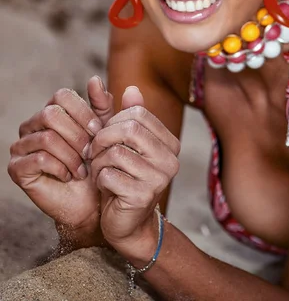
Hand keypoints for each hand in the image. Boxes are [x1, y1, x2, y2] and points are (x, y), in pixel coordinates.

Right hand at [8, 76, 114, 236]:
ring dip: (72, 154)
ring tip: (83, 168)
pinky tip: (70, 176)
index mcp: (51, 111)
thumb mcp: (105, 129)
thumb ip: (102, 105)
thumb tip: (94, 78)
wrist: (91, 201)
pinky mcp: (17, 169)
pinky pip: (39, 159)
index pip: (62, 96)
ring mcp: (21, 146)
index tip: (99, 131)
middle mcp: (31, 125)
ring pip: (47, 137)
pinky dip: (61, 167)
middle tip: (92, 152)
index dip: (83, 112)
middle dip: (77, 134)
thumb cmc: (98, 162)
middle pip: (51, 114)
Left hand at [89, 86, 179, 260]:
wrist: (126, 224)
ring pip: (115, 152)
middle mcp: (170, 159)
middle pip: (128, 129)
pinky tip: (105, 188)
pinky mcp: (142, 197)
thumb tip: (132, 88)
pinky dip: (100, 180)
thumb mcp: (124, 145)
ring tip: (101, 171)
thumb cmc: (123, 179)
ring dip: (99, 162)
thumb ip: (127, 116)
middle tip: (95, 153)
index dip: (114, 121)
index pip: (138, 114)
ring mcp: (159, 179)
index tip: (105, 136)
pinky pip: (109, 175)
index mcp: (170, 143)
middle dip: (103, 139)